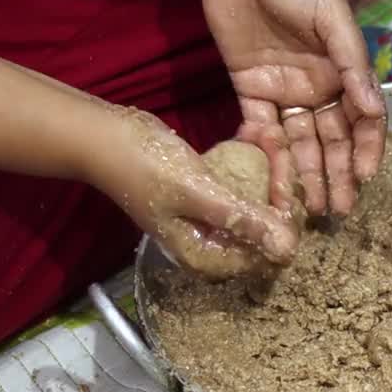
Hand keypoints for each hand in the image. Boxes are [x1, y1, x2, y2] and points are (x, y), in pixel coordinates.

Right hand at [89, 108, 298, 277]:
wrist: (103, 138)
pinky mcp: (210, 195)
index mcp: (209, 257)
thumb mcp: (199, 194)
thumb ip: (243, 222)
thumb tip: (288, 251)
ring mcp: (212, 219)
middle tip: (279, 144)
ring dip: (271, 168)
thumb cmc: (146, 167)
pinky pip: (245, 184)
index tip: (288, 180)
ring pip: (259, 201)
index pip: (268, 251)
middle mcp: (214, 244)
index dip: (284, 218)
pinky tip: (257, 135)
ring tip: (270, 134)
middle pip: (268, 225)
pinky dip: (254, 161)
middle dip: (280, 185)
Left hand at [196, 0, 385, 216]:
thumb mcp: (333, 16)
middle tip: (338, 211)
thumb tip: (373, 110)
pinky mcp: (248, 89)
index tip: (367, 179)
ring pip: (298, 143)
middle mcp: (318, 88)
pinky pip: (258, 129)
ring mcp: (284, 91)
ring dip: (305, 175)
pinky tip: (270, 182)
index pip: (362, 120)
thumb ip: (353, 64)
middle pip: (331, 140)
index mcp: (344, 71)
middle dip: (337, 175)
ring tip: (310, 209)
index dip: (366, 150)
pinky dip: (264, 155)